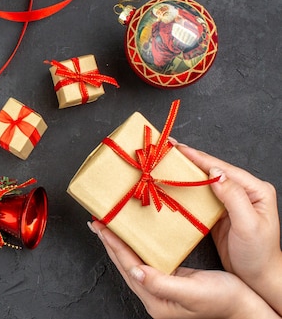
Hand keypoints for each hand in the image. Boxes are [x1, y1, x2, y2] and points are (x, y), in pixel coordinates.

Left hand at [89, 220, 278, 318]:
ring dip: (119, 243)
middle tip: (96, 222)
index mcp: (155, 299)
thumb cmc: (224, 300)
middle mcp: (153, 295)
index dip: (113, 244)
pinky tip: (132, 238)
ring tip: (107, 227)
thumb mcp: (193, 291)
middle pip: (124, 263)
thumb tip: (135, 271)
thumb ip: (162, 283)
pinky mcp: (169, 280)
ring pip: (132, 261)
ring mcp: (160, 289)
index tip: (101, 227)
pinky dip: (134, 247)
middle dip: (109, 242)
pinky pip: (144, 261)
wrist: (245, 308)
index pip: (128, 265)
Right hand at [175, 142, 281, 314]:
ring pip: (204, 181)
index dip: (199, 157)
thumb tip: (215, 173)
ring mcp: (231, 201)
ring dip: (186, 172)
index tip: (178, 147)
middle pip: (212, 170)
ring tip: (166, 162)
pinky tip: (174, 183)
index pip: (222, 169)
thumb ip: (233, 197)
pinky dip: (187, 188)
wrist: (259, 278)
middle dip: (189, 160)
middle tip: (167, 149)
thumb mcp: (248, 225)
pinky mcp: (220, 212)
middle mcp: (244, 191)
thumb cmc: (258, 254)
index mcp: (255, 190)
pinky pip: (201, 195)